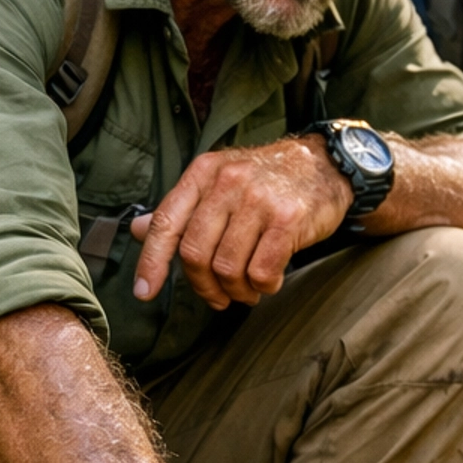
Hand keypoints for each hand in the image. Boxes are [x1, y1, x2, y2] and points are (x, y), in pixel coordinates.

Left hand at [131, 138, 351, 309]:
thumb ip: (180, 209)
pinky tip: (269, 282)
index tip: (145, 292)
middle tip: (218, 297)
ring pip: (227, 267)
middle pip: (195, 253)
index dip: (151, 262)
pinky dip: (263, 286)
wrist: (325, 164)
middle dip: (203, 286)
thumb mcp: (218, 182)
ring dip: (236, 291)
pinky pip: (262, 271)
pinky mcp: (288, 219)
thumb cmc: (267, 180)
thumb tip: (137, 230)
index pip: (167, 223)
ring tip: (247, 290)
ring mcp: (258, 199)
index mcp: (203, 173)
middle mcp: (227, 182)